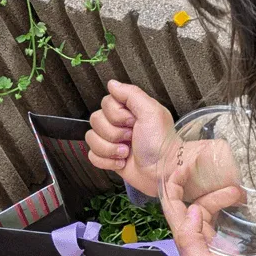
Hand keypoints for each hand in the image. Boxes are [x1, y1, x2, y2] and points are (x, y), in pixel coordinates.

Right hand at [86, 81, 173, 196]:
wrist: (164, 171)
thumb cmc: (161, 142)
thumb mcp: (151, 111)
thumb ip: (131, 93)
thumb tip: (112, 83)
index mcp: (128, 110)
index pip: (105, 103)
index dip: (116, 115)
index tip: (133, 122)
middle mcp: (118, 124)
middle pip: (95, 120)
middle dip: (114, 133)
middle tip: (131, 138)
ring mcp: (112, 141)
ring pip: (91, 138)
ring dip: (110, 149)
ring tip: (127, 152)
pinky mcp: (108, 158)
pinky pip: (92, 155)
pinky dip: (106, 161)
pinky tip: (121, 162)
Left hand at [160, 152, 251, 255]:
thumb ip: (191, 237)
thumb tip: (192, 210)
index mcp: (184, 239)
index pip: (172, 206)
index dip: (172, 185)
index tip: (182, 166)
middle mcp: (193, 237)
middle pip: (194, 204)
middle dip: (208, 190)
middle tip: (231, 184)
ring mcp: (208, 241)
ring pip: (209, 210)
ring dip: (221, 198)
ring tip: (241, 195)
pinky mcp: (223, 246)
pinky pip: (221, 219)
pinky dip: (227, 208)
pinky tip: (240, 205)